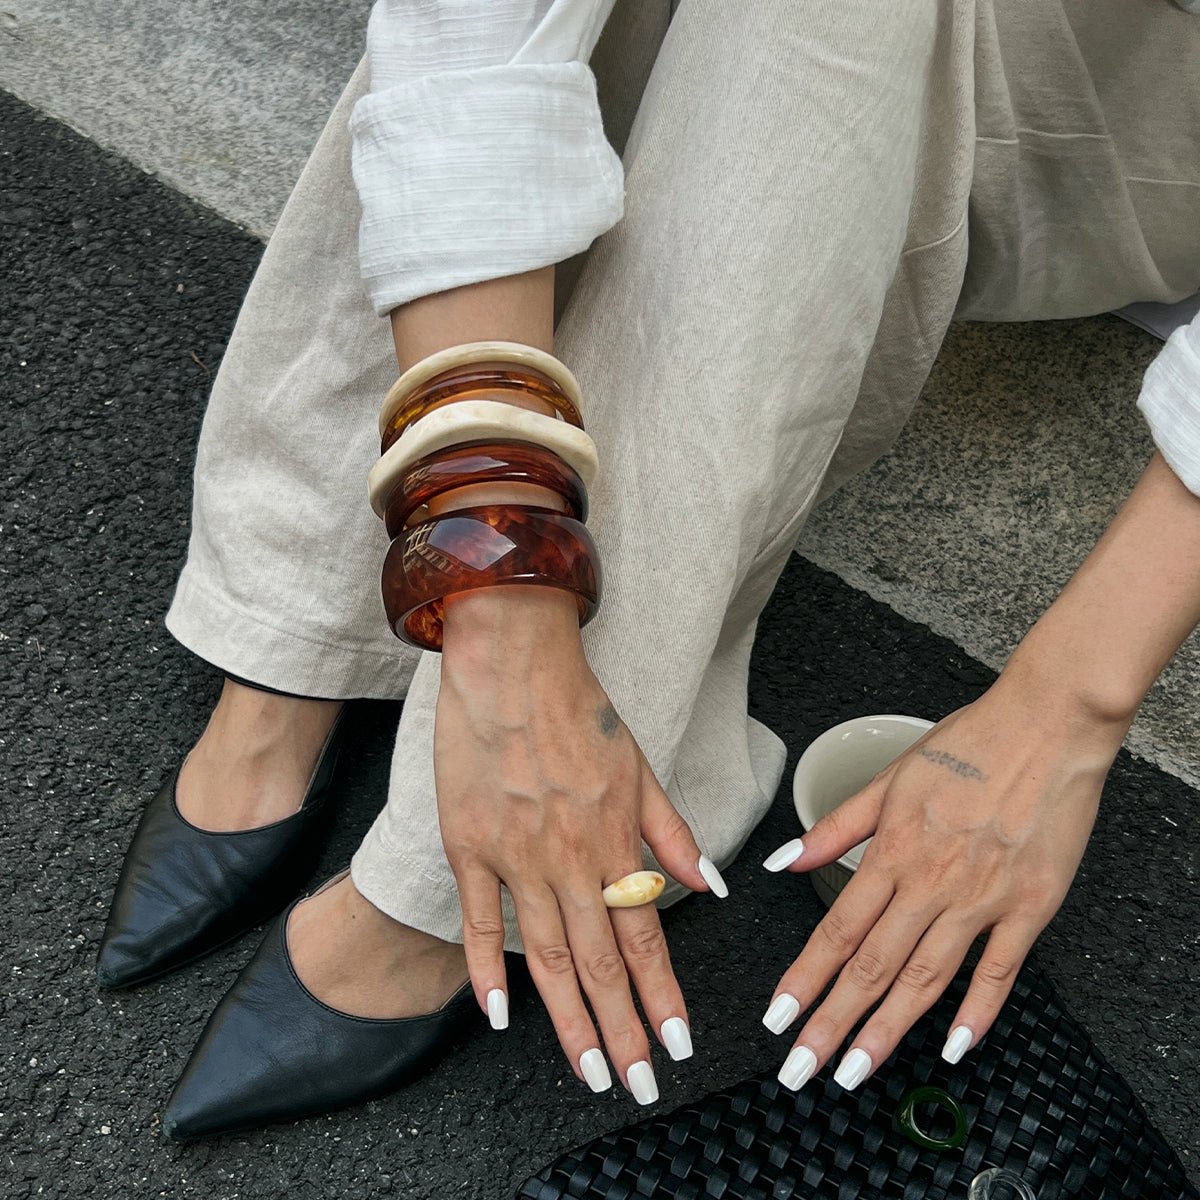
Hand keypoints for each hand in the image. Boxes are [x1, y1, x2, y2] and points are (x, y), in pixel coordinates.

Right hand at [434, 586, 721, 1100]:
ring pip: (546, 956)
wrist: (512, 665)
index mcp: (615, 839)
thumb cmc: (578, 709)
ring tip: (588, 1069)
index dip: (663, 996)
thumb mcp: (641, 766)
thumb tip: (709, 888)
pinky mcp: (470, 846)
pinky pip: (481, 921)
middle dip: (623, 1029)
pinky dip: (488, 972)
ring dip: (569, 1019)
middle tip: (637, 1081)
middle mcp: (569, 858)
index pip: (646, 937)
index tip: (676, 1042)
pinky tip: (500, 1017)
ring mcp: (516, 857)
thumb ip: (673, 834)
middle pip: (599, 961)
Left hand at [762, 678, 1126, 1091]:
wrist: (1047, 726)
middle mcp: (931, 883)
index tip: (778, 1019)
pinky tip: (954, 1046)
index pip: (836, 930)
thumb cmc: (968, 745)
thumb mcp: (889, 778)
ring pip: (926, 979)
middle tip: (801, 1069)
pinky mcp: (1030, 907)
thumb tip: (783, 862)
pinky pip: (1000, 971)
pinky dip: (978, 1012)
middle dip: (831, 1023)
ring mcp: (982, 899)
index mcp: (892, 851)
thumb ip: (834, 828)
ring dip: (888, 1030)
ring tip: (857, 1071)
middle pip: (872, 966)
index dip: (803, 980)